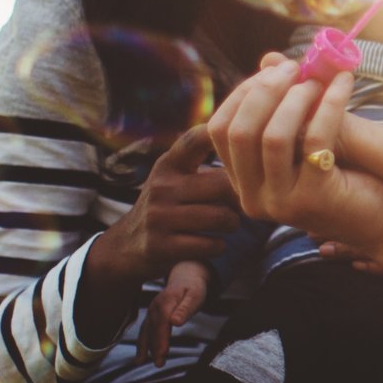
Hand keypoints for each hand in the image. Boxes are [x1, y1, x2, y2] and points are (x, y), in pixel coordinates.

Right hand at [86, 124, 236, 292]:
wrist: (126, 246)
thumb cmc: (167, 207)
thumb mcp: (174, 178)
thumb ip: (206, 167)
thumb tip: (256, 157)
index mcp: (168, 165)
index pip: (195, 139)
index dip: (221, 135)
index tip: (245, 140)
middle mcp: (162, 187)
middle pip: (224, 184)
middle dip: (242, 196)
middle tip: (244, 203)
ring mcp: (159, 217)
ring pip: (221, 217)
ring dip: (232, 224)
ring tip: (228, 223)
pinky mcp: (161, 246)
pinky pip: (210, 244)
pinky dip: (218, 246)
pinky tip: (212, 243)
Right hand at [140, 264, 207, 366]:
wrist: (186, 276)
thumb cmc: (193, 288)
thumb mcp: (195, 295)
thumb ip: (185, 309)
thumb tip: (175, 322)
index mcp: (166, 301)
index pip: (162, 322)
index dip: (161, 338)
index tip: (162, 353)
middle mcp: (155, 306)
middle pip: (153, 329)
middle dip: (154, 347)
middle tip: (158, 364)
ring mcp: (151, 311)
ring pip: (146, 331)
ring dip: (144, 347)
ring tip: (141, 362)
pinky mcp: (151, 316)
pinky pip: (145, 331)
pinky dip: (142, 343)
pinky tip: (140, 356)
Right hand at [207, 56, 382, 252]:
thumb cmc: (344, 179)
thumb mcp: (304, 144)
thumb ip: (283, 109)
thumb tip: (269, 60)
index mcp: (245, 185)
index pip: (219, 131)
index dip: (243, 94)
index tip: (272, 71)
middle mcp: (254, 199)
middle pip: (240, 132)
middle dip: (265, 90)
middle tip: (294, 68)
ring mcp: (282, 203)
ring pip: (272, 136)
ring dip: (296, 98)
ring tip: (318, 81)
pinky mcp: (314, 199)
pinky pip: (314, 138)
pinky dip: (329, 104)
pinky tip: (344, 84)